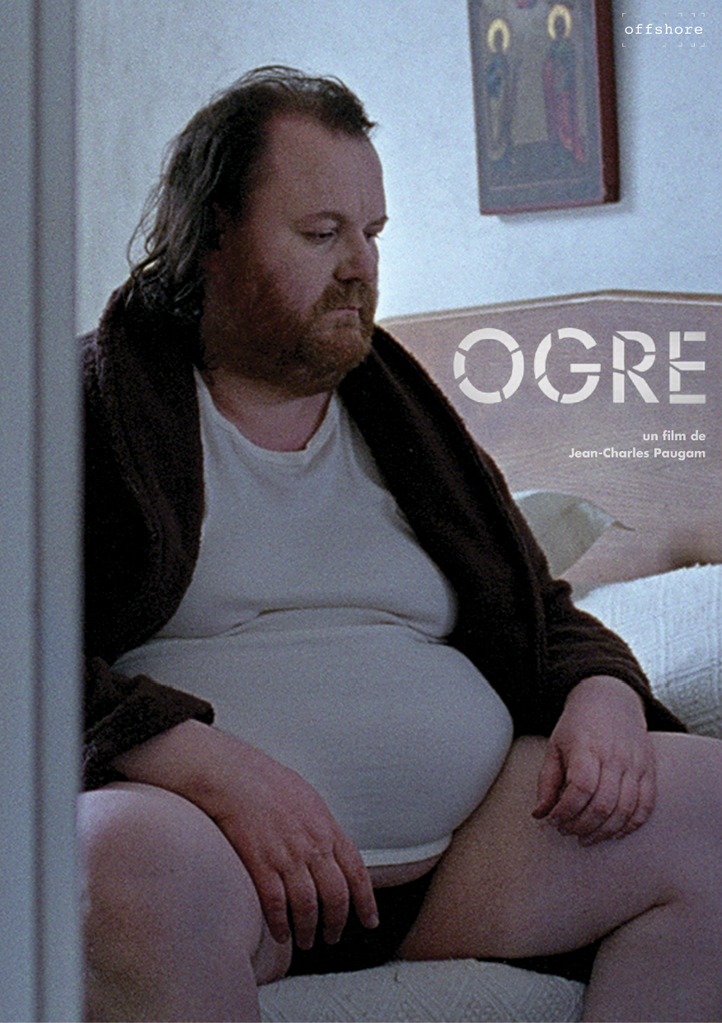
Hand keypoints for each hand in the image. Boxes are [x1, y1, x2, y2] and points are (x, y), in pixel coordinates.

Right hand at [114, 720, 377, 948]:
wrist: (233, 775)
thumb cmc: (267, 783)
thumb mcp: (308, 799)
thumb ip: (323, 827)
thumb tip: (332, 850)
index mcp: (327, 828)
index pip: (357, 872)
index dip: (366, 902)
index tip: (369, 922)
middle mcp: (312, 845)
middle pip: (336, 895)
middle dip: (337, 923)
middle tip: (332, 938)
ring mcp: (287, 855)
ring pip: (308, 906)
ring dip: (308, 930)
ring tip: (305, 941)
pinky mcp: (260, 863)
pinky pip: (276, 904)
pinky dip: (281, 924)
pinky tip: (280, 933)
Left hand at [532, 676, 655, 844]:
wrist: (611, 700)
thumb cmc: (579, 724)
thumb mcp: (555, 747)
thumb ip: (547, 781)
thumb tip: (540, 814)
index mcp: (588, 748)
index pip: (581, 789)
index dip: (566, 811)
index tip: (553, 819)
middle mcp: (616, 757)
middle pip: (602, 805)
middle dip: (581, 826)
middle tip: (567, 830)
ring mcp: (636, 765)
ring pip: (625, 811)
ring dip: (604, 832)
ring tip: (585, 837)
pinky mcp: (649, 771)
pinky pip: (645, 807)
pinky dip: (629, 826)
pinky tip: (612, 832)